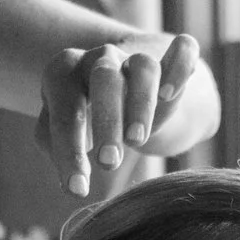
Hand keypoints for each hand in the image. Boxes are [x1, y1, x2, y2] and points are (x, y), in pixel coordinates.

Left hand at [35, 33, 201, 196]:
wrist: (128, 90)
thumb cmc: (88, 117)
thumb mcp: (66, 131)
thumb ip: (57, 147)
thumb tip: (69, 177)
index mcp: (65, 75)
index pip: (65, 111)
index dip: (68, 152)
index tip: (77, 190)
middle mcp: (100, 59)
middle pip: (104, 78)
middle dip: (107, 120)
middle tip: (108, 163)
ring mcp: (137, 56)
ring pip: (143, 67)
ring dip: (142, 103)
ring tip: (137, 141)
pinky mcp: (171, 57)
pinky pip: (182, 49)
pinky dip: (180, 66)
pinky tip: (171, 94)